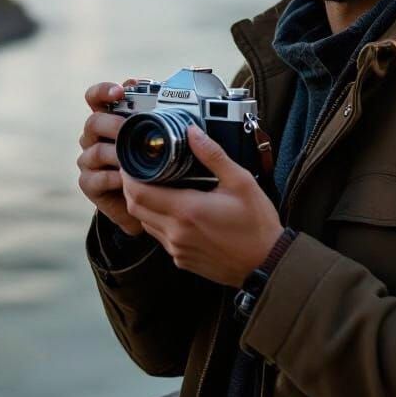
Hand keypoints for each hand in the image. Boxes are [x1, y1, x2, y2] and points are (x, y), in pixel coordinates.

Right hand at [77, 80, 144, 237]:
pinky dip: (113, 179)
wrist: (143, 199)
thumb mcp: (154, 135)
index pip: (95, 97)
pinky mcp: (88, 183)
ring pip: (96, 150)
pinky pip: (96, 178)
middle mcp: (94, 136)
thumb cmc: (150, 159)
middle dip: (114, 124)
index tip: (120, 92)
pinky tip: (127, 180)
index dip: (104, 91)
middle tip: (131, 129)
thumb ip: (155, 113)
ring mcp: (88, 160)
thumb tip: (168, 92)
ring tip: (135, 158)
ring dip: (117, 154)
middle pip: (94, 122)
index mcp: (107, 117)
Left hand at [122, 123, 283, 286]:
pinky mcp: (182, 260)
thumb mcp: (239, 181)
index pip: (139, 193)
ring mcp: (177, 250)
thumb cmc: (256, 224)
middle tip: (137, 170)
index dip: (128, 176)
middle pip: (135, 208)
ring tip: (153, 185)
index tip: (129, 162)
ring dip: (143, 204)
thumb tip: (192, 133)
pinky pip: (159, 237)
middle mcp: (176, 233)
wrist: (267, 263)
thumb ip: (212, 155)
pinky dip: (157, 220)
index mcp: (187, 210)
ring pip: (145, 224)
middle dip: (130, 187)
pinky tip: (172, 208)